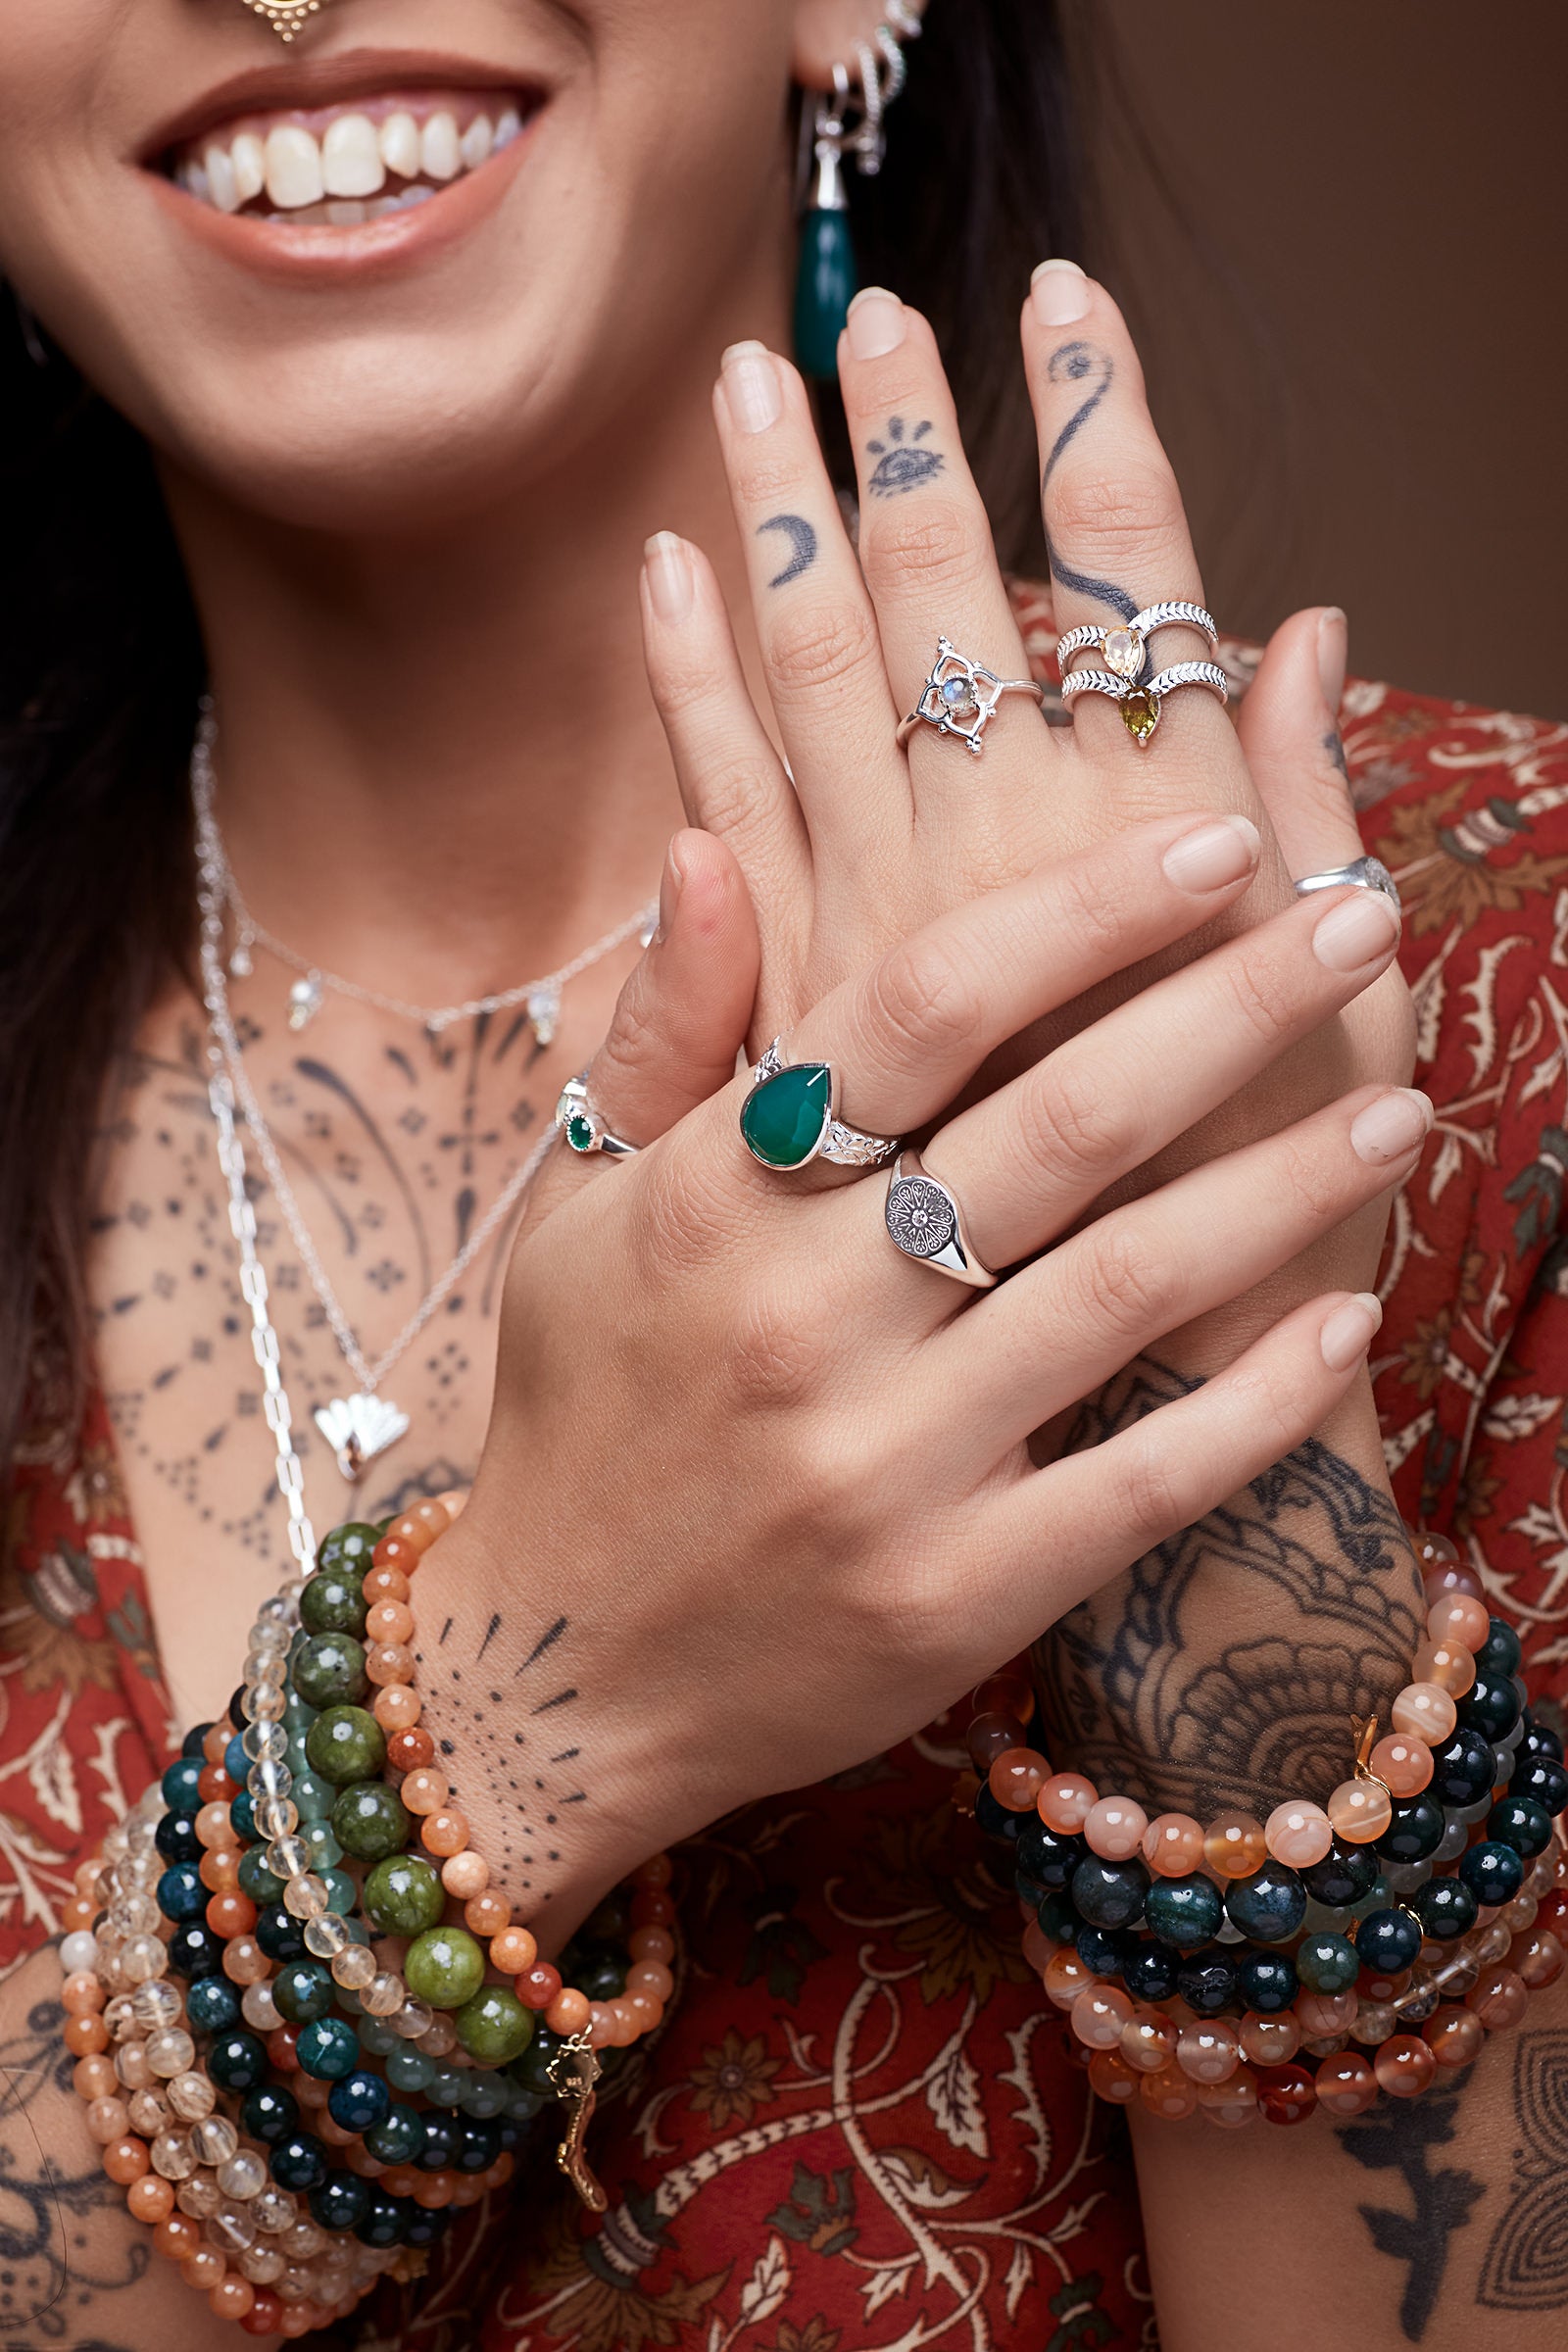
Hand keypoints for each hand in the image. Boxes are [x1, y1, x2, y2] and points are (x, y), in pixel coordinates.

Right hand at [431, 814, 1419, 1935]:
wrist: (552, 1681)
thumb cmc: (578, 1414)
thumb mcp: (576, 1211)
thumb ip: (659, 1032)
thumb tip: (713, 847)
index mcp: (713, 1200)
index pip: (919, 1007)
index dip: (1082, 911)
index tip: (1211, 844)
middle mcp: (800, 1318)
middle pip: (1060, 1121)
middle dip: (1231, 1006)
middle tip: (1356, 927)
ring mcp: (882, 1465)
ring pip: (1127, 1285)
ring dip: (1283, 1186)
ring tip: (1397, 1111)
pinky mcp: (951, 1595)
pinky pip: (1142, 1480)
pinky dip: (1260, 1399)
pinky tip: (1348, 1320)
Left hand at [627, 275, 1410, 1214]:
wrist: (1073, 1415)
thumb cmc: (1236, 1229)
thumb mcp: (1323, 1030)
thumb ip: (1298, 815)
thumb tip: (1295, 628)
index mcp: (1149, 855)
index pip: (1125, 588)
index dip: (1098, 432)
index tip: (1063, 305)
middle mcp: (1002, 876)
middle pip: (946, 608)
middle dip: (913, 447)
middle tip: (869, 316)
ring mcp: (874, 939)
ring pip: (812, 689)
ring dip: (780, 525)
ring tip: (746, 390)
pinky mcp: (779, 1016)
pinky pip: (719, 813)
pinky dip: (688, 689)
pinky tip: (657, 582)